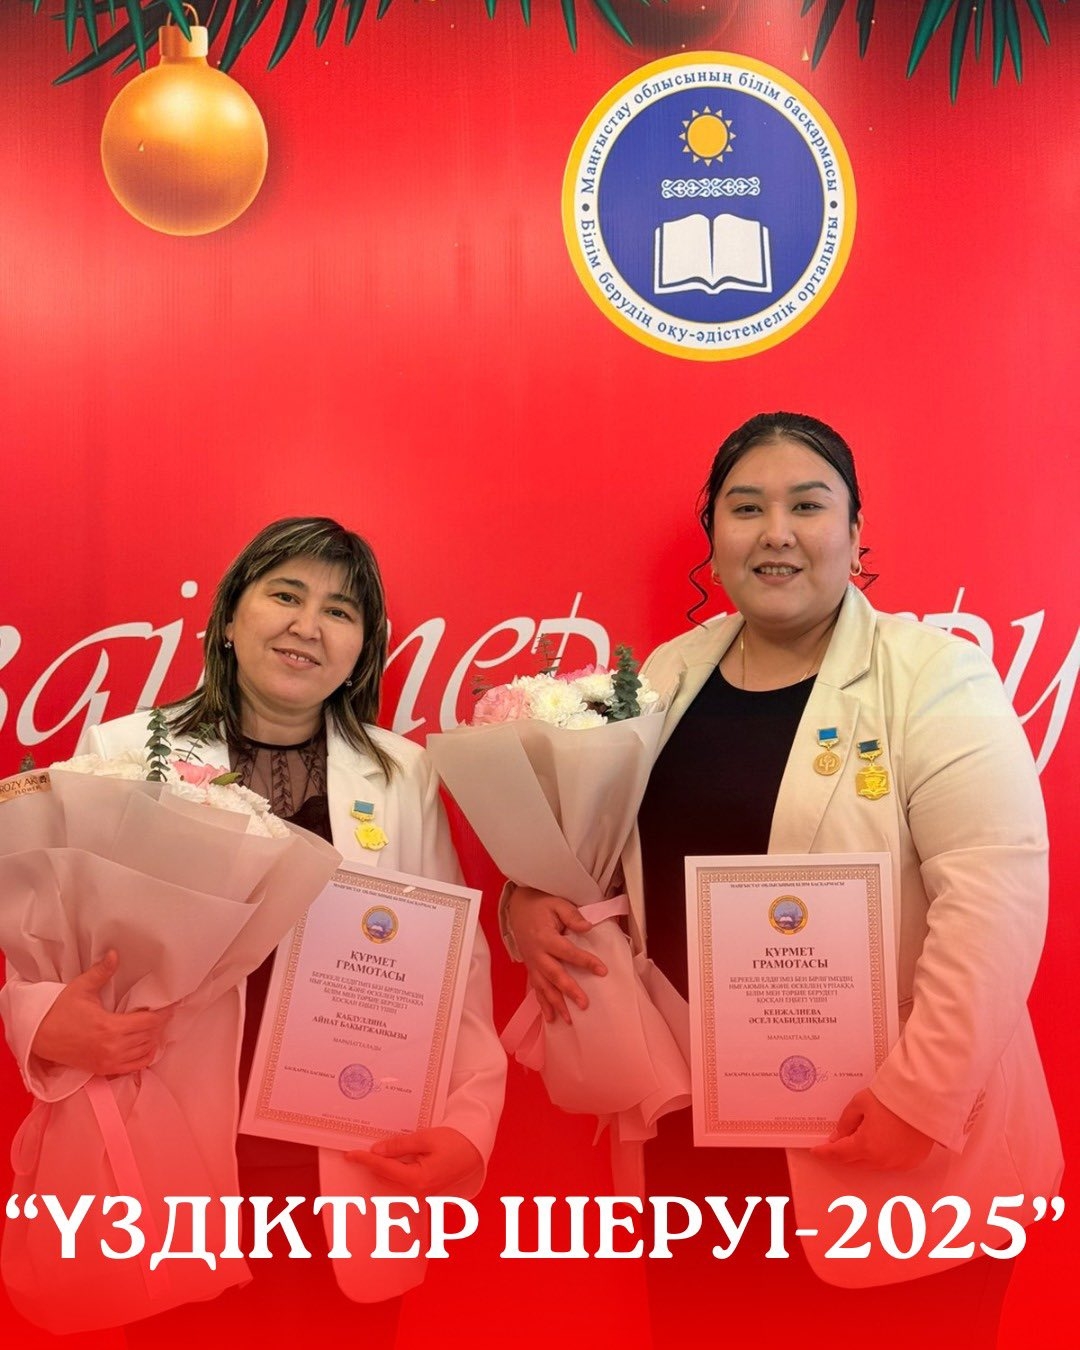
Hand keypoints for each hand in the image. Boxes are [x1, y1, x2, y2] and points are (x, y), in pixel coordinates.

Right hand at [30, 951, 171, 1076]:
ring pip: (145, 1052)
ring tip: (154, 1026)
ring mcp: (108, 1061)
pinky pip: (134, 1067)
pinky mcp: (103, 1070)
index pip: (149, 1022)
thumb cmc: (61, 1010)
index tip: (170, 1005)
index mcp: (110, 1026)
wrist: (40, 1036)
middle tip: (162, 1012)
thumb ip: (102, 971)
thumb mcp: (81, 987)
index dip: (163, 1013)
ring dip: (153, 1039)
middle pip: (150, 1036)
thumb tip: (115, 953)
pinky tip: (146, 1045)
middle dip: (159, 1024)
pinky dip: (144, 1057)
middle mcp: (112, 1047)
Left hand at [345, 1127, 482, 1195]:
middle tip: (355, 1153)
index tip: (350, 1154)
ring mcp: (421, 1193)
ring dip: (381, 1168)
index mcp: (417, 1180)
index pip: (384, 1168)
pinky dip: (392, 1171)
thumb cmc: (456, 1143)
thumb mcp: (426, 1138)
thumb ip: (400, 1146)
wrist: (476, 1151)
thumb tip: (378, 1150)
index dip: (365, 1160)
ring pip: (393, 1181)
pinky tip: (388, 1160)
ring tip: (368, 1155)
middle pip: (386, 1177)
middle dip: (371, 1165)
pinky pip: (402, 1181)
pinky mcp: (425, 1189)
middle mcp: (417, 1191)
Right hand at [506, 886, 606, 1024]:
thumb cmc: (542, 904)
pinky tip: (551, 1018)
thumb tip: (588, 928)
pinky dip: (543, 1003)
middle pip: (554, 975)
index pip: (568, 952)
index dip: (585, 962)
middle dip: (569, 991)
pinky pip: (536, 988)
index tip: (602, 971)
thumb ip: (573, 915)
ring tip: (569, 1020)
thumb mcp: (558, 903)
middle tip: (584, 1005)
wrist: (518, 906)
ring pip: (544, 986)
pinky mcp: (530, 967)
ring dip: (556, 1004)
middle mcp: (537, 953)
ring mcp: (532, 963)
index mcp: (545, 937)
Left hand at [811, 1088, 934, 1170]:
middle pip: (855, 1161)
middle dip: (844, 1153)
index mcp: (865, 1146)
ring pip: (872, 1165)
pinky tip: (881, 1142)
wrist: (925, 1099)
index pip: (838, 1154)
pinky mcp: (912, 1162)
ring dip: (863, 1155)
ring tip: (862, 1138)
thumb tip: (836, 1138)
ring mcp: (898, 1164)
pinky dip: (881, 1156)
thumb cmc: (890, 1098)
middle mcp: (881, 1161)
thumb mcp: (860, 1104)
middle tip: (838, 1141)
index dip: (825, 1153)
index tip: (816, 1151)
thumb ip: (845, 1123)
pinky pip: (890, 1164)